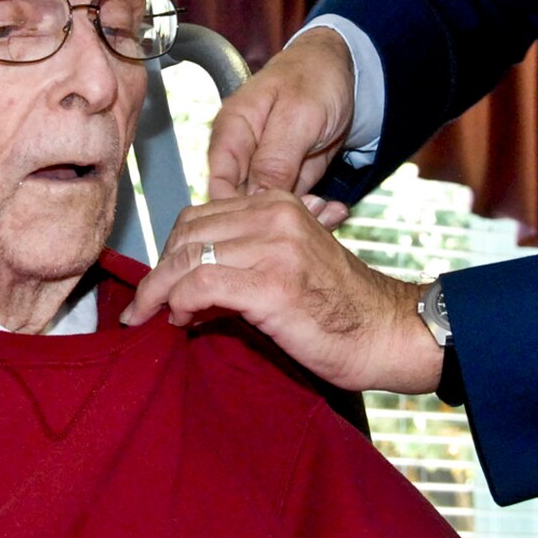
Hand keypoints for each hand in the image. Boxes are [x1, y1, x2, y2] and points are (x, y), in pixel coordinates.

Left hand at [126, 190, 443, 394]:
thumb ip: (243, 261)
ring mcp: (275, 248)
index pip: (199, 216)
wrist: (387, 333)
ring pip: (188, 258)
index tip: (161, 285)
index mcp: (278, 204)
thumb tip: (187, 286)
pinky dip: (181, 302)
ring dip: (160, 291)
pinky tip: (183, 321)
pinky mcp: (273, 285)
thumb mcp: (288, 266)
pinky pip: (202, 284)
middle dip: (159, 271)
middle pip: (187, 234)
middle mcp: (275, 216)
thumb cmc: (339, 309)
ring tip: (157, 317)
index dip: (172, 252)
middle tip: (150, 306)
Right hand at [206, 28, 355, 223]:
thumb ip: (274, 158)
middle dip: (273, 218)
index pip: (217, 186)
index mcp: (232, 132)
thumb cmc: (316, 78)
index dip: (235, 212)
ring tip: (327, 213)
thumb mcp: (298, 116)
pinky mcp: (288, 179)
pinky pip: (294, 207)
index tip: (264, 229)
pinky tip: (333, 211)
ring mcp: (266, 169)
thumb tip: (252, 199)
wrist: (347, 71)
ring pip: (269, 211)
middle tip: (309, 217)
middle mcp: (243, 154)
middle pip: (242, 205)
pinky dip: (314, 213)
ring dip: (299, 218)